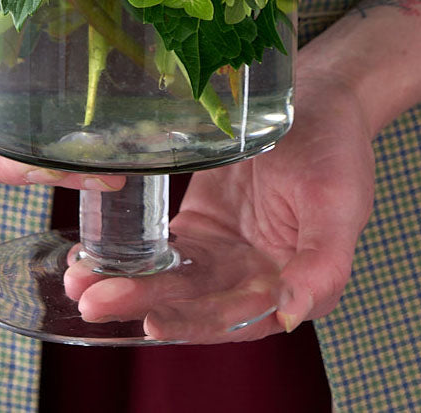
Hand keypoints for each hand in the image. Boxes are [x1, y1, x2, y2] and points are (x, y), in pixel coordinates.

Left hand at [64, 61, 375, 342]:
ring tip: (81, 283)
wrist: (317, 97)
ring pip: (173, 281)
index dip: (197, 322)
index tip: (154, 318)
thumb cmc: (336, 148)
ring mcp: (225, 255)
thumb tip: (293, 312)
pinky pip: (164, 251)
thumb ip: (323, 264)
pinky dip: (130, 259)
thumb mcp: (339, 201)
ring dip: (128, 286)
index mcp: (296, 286)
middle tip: (95, 300)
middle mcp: (256, 280)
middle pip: (197, 302)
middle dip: (145, 303)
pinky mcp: (201, 228)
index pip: (240, 317)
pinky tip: (92, 260)